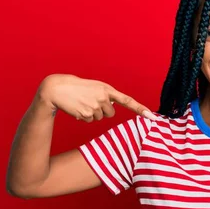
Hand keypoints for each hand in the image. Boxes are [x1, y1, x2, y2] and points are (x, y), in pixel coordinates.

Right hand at [37, 74, 157, 122]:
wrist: (56, 88)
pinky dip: (83, 117)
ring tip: (81, 103)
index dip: (140, 109)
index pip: (127, 101)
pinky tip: (76, 107)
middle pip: (111, 114)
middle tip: (89, 101)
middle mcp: (103, 97)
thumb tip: (111, 110)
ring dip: (91, 113)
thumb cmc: (77, 87)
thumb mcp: (94, 87)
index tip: (152, 117)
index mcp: (107, 89)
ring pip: (100, 118)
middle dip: (102, 110)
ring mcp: (95, 106)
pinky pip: (90, 121)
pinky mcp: (86, 114)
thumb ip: (106, 96)